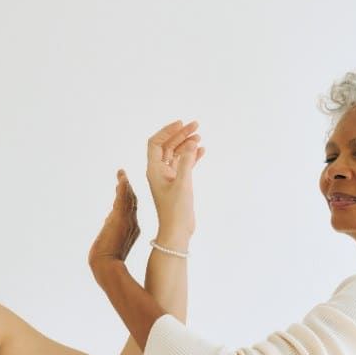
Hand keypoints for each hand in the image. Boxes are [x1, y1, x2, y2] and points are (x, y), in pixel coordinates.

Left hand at [88, 170, 140, 271]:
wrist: (107, 267)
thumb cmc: (107, 264)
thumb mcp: (111, 248)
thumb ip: (112, 238)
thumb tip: (107, 227)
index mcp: (132, 231)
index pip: (131, 212)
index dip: (129, 200)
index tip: (125, 192)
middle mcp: (133, 224)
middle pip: (131, 202)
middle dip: (127, 189)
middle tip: (123, 178)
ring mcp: (128, 220)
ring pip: (128, 198)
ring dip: (124, 184)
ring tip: (121, 174)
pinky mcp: (120, 218)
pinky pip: (123, 198)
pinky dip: (123, 186)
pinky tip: (122, 177)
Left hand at [146, 120, 204, 242]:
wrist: (178, 230)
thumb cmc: (176, 210)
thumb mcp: (182, 184)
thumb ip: (186, 161)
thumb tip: (191, 142)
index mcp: (153, 170)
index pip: (156, 143)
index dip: (167, 131)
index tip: (182, 124)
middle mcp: (159, 171)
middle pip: (168, 146)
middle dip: (180, 134)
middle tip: (196, 125)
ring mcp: (168, 177)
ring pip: (176, 154)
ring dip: (187, 144)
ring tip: (200, 136)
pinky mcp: (178, 184)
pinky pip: (184, 165)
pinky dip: (192, 156)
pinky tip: (202, 150)